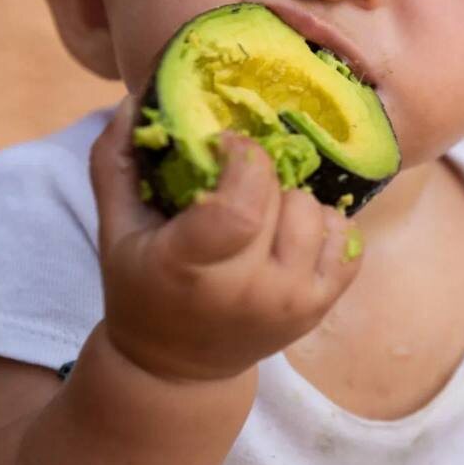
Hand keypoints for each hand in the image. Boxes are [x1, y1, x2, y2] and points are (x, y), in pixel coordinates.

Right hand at [89, 96, 362, 380]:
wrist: (178, 368)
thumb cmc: (143, 286)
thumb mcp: (116, 229)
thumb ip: (118, 161)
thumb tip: (137, 96)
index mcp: (192, 268)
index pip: (241, 205)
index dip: (242, 159)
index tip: (225, 146)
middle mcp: (250, 290)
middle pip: (279, 196)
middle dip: (259, 174)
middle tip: (235, 182)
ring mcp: (292, 301)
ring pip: (316, 212)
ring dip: (291, 198)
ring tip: (262, 210)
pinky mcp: (321, 307)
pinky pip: (346, 236)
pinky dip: (323, 223)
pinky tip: (291, 231)